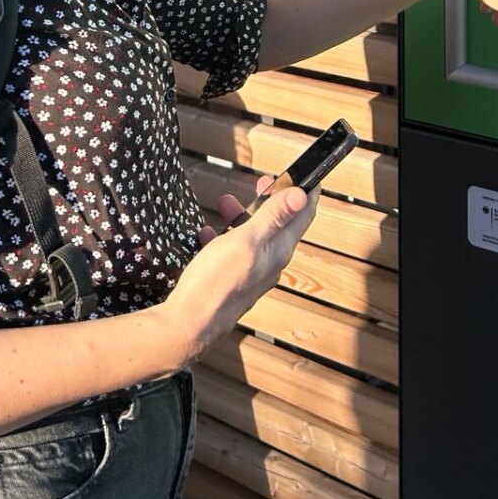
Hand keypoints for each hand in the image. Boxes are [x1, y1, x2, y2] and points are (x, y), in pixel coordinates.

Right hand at [165, 178, 317, 360]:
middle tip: (262, 182)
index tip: (308, 173)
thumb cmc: (217, 281)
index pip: (303, 216)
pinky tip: (207, 232)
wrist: (189, 325)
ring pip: (253, 237)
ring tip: (225, 202)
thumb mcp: (247, 240)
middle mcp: (270, 263)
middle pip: (278, 224)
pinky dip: (223, 237)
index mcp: (279, 250)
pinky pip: (232, 253)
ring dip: (242, 216)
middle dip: (271, 200)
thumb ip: (273, 217)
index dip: (307, 192)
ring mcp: (251, 274)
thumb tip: (302, 195)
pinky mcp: (232, 282)